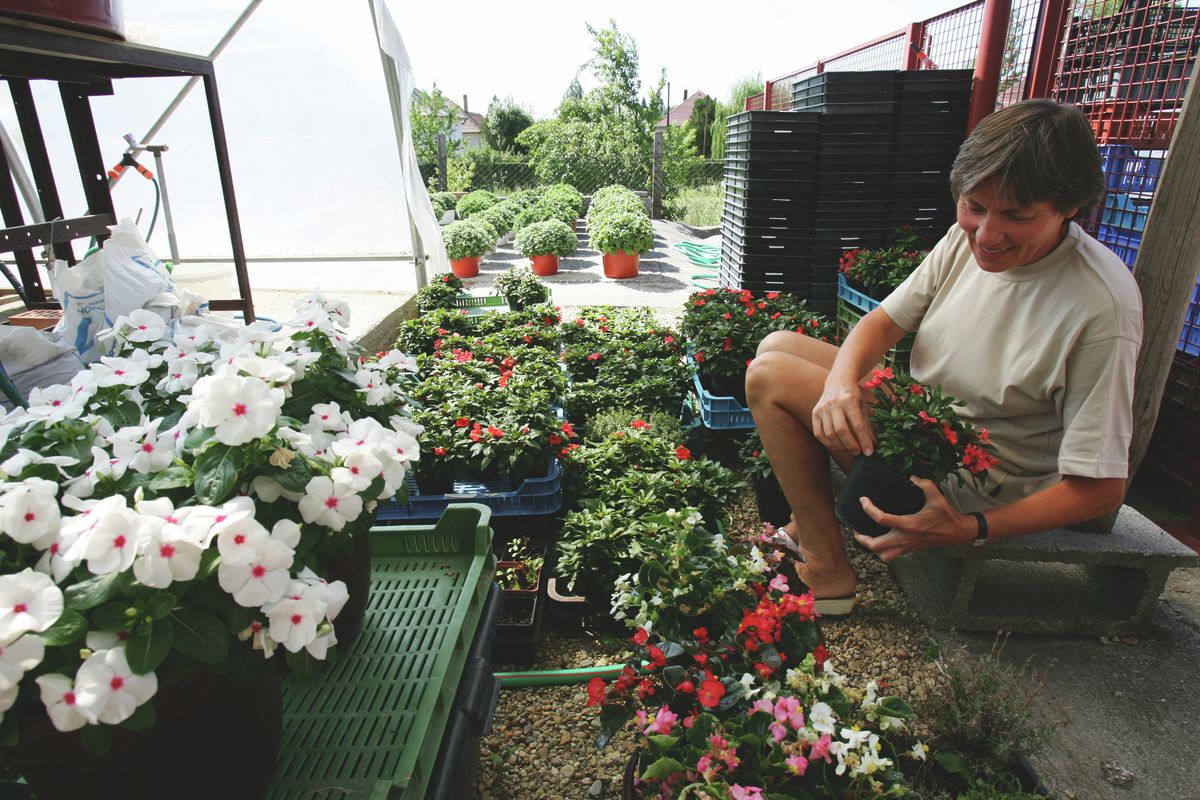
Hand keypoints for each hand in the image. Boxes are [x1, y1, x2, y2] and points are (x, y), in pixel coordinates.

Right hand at [812, 374, 875, 454]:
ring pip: (829, 434)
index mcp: (849, 400)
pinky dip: (827, 443)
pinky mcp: (815, 413)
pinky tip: (836, 446)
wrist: (838, 381)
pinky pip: (819, 433)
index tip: (869, 452)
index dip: (864, 441)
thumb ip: (867, 425)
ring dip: (839, 446)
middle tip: (858, 452)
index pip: (858, 425)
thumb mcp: (863, 406)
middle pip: (841, 431)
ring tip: (848, 450)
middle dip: (851, 445)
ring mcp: (822, 408)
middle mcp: (834, 404)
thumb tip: (873, 445)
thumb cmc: (853, 395)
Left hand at [852, 477, 975, 561]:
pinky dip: (883, 551)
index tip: (863, 500)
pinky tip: (881, 540)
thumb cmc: (947, 515)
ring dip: (872, 548)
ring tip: (866, 538)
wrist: (959, 532)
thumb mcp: (937, 495)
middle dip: (862, 538)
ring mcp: (908, 546)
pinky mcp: (911, 549)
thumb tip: (911, 477)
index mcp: (909, 524)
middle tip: (856, 529)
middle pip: (876, 545)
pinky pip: (892, 556)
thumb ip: (923, 484)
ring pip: (883, 555)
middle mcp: (906, 538)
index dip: (868, 509)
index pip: (881, 519)